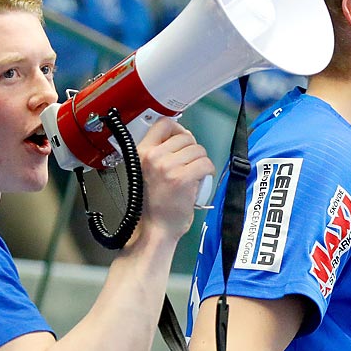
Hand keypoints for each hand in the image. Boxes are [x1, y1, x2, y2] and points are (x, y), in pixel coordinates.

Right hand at [135, 118, 213, 241]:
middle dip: (193, 150)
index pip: (163, 123)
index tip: (182, 138)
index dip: (177, 128)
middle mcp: (153, 157)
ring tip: (194, 173)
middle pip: (185, 137)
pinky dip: (208, 170)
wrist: (156, 227)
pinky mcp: (183, 178)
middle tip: (189, 164)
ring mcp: (168, 167)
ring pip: (198, 149)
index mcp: (141, 152)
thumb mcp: (147, 170)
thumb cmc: (155, 203)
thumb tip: (182, 135)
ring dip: (201, 161)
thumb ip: (159, 152)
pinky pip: (205, 163)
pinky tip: (202, 178)